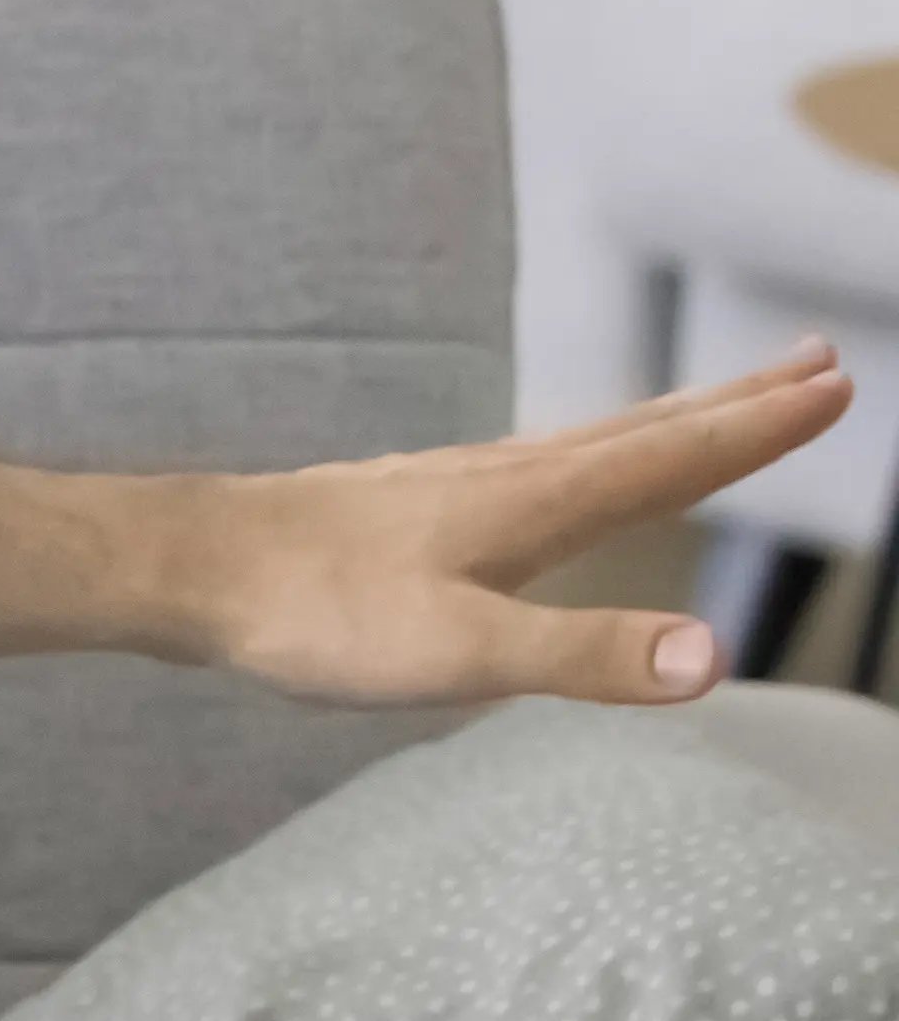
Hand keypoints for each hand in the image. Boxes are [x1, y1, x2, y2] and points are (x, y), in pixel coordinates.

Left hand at [143, 347, 847, 706]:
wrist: (186, 569)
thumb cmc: (312, 616)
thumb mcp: (460, 654)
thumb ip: (582, 657)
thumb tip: (710, 660)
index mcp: (537, 505)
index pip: (676, 458)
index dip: (761, 427)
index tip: (841, 385)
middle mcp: (509, 476)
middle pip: (649, 429)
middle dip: (738, 399)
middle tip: (821, 360)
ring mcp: (461, 485)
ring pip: (595, 439)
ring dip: (675, 417)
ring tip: (727, 403)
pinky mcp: (420, 504)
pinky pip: (543, 463)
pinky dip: (598, 449)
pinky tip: (578, 469)